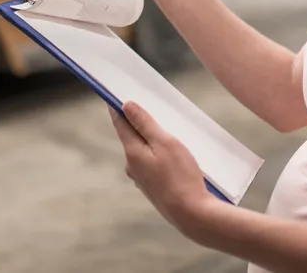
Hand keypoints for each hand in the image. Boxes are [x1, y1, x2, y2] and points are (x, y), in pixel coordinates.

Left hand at [110, 101, 216, 239]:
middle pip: (132, 136)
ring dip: (152, 140)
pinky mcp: (152, 188)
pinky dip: (158, 155)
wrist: (191, 214)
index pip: (120, 122)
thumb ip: (145, 124)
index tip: (114, 92)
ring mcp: (141, 178)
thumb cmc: (181, 176)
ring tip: (170, 132)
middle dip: (139, 122)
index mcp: (132, 152)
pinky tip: (175, 156)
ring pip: (143, 151)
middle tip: (152, 107)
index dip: (117, 106)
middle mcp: (131, 166)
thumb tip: (126, 106)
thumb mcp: (165, 143)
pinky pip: (152, 164)